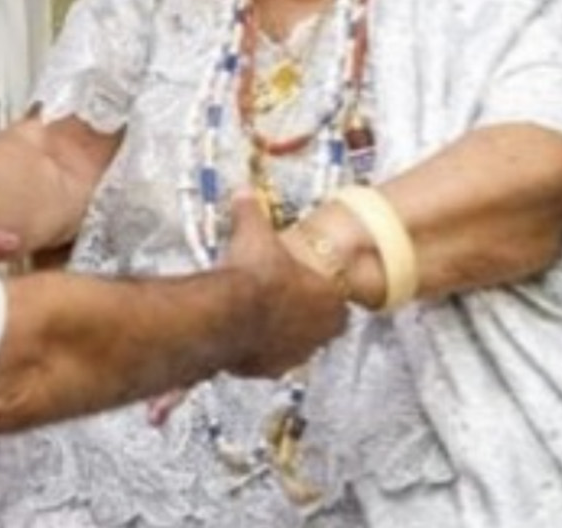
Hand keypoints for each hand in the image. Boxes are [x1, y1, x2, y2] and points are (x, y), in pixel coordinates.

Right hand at [219, 193, 347, 377]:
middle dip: (302, 315)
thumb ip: (252, 211)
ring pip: (296, 346)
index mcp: (329, 300)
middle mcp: (319, 333)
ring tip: (256, 317)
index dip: (317, 290)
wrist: (226, 314)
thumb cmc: (251, 276)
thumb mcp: (254, 233)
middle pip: (320, 327)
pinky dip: (259, 350)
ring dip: (282, 335)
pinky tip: (241, 333)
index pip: (336, 299)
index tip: (299, 282)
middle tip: (277, 299)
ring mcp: (295, 355)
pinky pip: (269, 360)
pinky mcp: (269, 369)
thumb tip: (244, 192)